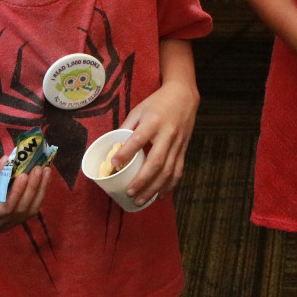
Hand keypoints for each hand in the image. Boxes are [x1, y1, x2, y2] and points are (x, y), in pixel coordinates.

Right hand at [0, 158, 50, 233]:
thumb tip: (9, 161)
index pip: (4, 208)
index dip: (17, 192)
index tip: (24, 174)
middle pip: (19, 210)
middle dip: (32, 188)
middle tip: (39, 168)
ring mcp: (5, 226)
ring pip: (28, 212)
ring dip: (39, 190)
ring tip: (45, 170)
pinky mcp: (12, 222)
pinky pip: (29, 210)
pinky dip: (38, 194)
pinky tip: (43, 178)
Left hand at [115, 79, 198, 206]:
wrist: (184, 95)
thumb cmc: (157, 102)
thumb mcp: (139, 110)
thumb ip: (127, 128)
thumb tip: (113, 148)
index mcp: (153, 122)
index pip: (139, 139)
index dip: (126, 152)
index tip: (113, 163)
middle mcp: (167, 134)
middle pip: (156, 161)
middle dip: (142, 180)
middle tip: (129, 192)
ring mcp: (178, 143)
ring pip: (168, 170)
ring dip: (154, 188)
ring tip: (141, 200)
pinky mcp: (184, 149)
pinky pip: (178, 170)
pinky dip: (170, 185)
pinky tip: (160, 195)